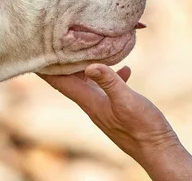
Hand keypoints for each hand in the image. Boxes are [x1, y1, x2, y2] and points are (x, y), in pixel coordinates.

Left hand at [39, 64, 191, 179]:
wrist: (157, 149)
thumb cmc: (143, 127)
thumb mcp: (127, 100)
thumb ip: (110, 82)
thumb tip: (90, 66)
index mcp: (91, 102)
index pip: (61, 82)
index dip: (46, 68)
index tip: (35, 51)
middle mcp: (93, 104)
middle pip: (69, 80)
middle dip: (61, 62)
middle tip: (55, 42)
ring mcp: (104, 107)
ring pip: (87, 82)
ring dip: (84, 67)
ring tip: (85, 49)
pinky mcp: (117, 109)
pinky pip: (107, 88)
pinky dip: (109, 75)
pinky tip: (124, 69)